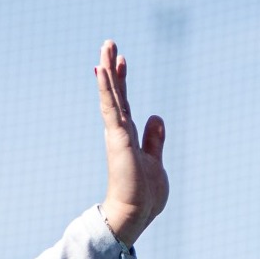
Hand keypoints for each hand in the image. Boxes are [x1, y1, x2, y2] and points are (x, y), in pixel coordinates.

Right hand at [95, 40, 167, 245]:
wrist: (134, 215)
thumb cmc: (144, 195)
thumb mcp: (155, 160)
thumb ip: (154, 139)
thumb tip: (157, 117)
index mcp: (128, 137)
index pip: (124, 103)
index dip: (120, 82)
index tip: (120, 62)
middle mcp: (120, 132)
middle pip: (115, 93)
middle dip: (112, 69)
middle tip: (109, 43)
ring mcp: (117, 134)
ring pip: (111, 96)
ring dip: (108, 71)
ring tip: (106, 47)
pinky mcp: (118, 139)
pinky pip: (111, 108)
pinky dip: (107, 89)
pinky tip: (103, 70)